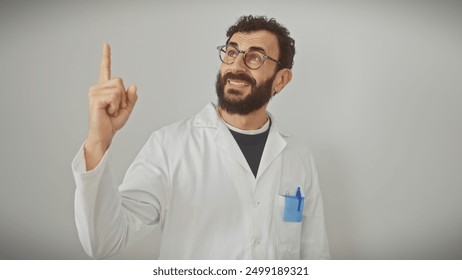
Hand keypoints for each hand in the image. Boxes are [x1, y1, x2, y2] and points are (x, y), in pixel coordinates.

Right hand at [84, 43, 137, 169]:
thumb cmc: (112, 123)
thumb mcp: (127, 109)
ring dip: (119, 103)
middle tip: (115, 108)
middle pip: (119, 81)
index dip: (106, 56)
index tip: (106, 44)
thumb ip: (132, 97)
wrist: (104, 135)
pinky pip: (114, 96)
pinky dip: (116, 106)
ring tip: (110, 110)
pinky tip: (107, 112)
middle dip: (123, 97)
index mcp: (104, 88)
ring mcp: (94, 92)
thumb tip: (133, 85)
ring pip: (118, 89)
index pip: (105, 69)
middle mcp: (97, 87)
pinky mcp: (95, 98)